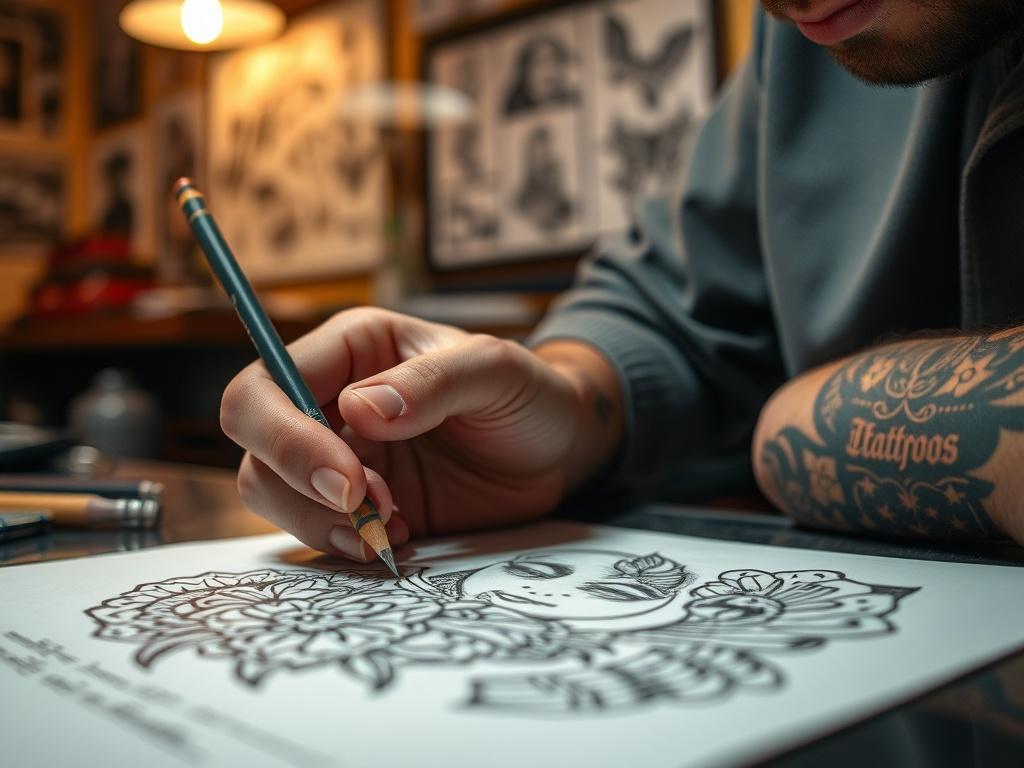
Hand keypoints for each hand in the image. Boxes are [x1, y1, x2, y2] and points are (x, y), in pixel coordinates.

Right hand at [220, 308, 621, 560]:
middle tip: (367, 508)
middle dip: (297, 483)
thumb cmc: (527, 394)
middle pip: (253, 442)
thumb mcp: (495, 371)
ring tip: (392, 528)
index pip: (267, 385)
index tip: (350, 480)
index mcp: (351, 350)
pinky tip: (395, 542)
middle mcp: (331, 401)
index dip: (287, 436)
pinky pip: (316, 530)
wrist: (559, 451)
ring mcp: (340, 457)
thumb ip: (432, 383)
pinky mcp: (358, 506)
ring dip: (320, 521)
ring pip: (272, 492)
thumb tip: (358, 410)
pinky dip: (342, 544)